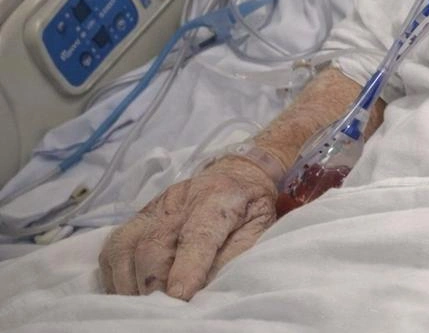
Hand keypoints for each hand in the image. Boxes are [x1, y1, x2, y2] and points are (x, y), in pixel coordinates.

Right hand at [98, 155, 277, 298]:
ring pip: (125, 247)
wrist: (237, 176)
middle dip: (153, 283)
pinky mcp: (135, 218)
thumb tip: (207, 289)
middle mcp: (180, 199)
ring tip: (146, 305)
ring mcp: (153, 207)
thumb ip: (235, 256)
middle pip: (153, 244)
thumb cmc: (249, 208)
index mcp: (219, 197)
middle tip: (164, 308)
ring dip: (131, 284)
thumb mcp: (259, 228)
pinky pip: (112, 249)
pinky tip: (131, 292)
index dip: (187, 268)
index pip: (198, 233)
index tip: (180, 297)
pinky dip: (116, 277)